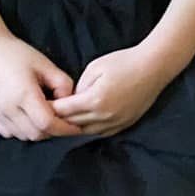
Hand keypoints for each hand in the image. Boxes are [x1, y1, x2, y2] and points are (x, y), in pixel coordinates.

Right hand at [0, 34, 80, 141]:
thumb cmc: (16, 54)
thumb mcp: (46, 65)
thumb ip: (63, 85)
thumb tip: (69, 104)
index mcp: (23, 94)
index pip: (47, 124)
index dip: (65, 129)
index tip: (76, 127)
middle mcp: (6, 107)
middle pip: (36, 134)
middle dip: (53, 131)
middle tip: (62, 121)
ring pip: (22, 135)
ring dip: (37, 131)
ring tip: (45, 117)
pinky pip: (8, 132)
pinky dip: (21, 130)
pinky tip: (28, 117)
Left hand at [53, 45, 173, 136]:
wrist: (155, 66)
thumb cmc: (125, 62)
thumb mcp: (95, 67)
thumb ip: (79, 86)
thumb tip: (72, 100)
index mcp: (94, 100)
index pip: (63, 111)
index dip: (49, 108)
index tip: (39, 105)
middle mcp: (104, 115)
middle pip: (72, 124)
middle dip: (57, 120)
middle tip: (45, 116)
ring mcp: (117, 121)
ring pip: (86, 132)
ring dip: (73, 128)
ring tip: (62, 122)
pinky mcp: (126, 123)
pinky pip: (102, 133)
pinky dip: (89, 130)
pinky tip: (82, 126)